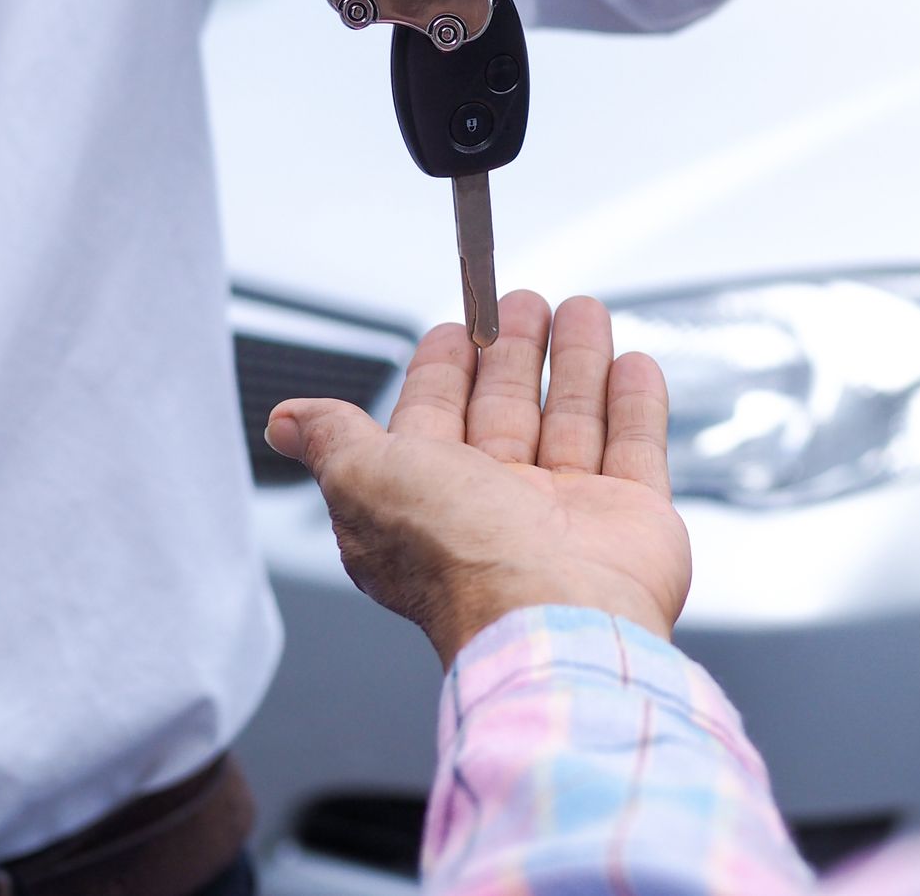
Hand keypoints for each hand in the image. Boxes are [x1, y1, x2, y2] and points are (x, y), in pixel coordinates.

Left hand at [267, 292, 689, 666]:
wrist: (556, 617)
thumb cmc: (461, 558)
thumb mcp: (367, 480)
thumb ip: (335, 439)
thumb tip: (284, 421)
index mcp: (431, 500)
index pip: (435, 419)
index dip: (444, 370)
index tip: (457, 325)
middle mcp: (499, 507)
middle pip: (508, 411)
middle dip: (515, 351)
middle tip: (525, 303)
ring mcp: (570, 513)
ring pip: (574, 421)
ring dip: (578, 362)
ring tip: (584, 309)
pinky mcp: (631, 517)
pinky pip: (635, 447)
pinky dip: (635, 403)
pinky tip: (633, 361)